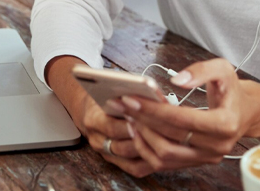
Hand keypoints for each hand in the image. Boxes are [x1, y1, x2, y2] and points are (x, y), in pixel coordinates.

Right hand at [45, 56, 154, 176]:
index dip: (131, 125)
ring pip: (131, 159)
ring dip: (150, 151)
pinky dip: (150, 163)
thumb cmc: (107, 97)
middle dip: (145, 140)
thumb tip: (157, 98)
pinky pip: (135, 169)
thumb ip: (131, 94)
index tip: (147, 121)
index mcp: (92, 120)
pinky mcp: (116, 162)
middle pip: (123, 146)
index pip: (111, 126)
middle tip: (164, 135)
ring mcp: (106, 153)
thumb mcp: (112, 89)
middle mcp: (97, 140)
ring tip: (166, 143)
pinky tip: (162, 153)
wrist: (93, 110)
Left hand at [119, 58, 256, 170]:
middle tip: (122, 105)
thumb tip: (176, 79)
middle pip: (170, 138)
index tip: (131, 98)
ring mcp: (206, 157)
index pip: (183, 119)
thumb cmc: (231, 90)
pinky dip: (146, 148)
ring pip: (166, 156)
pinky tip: (136, 130)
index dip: (154, 110)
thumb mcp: (223, 69)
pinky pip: (165, 163)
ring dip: (142, 137)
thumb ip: (200, 70)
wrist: (245, 112)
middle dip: (142, 120)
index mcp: (226, 123)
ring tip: (128, 117)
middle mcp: (217, 146)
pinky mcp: (196, 162)